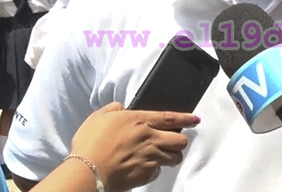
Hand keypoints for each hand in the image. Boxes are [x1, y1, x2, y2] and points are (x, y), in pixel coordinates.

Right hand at [70, 102, 199, 191]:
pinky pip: (158, 172)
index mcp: (140, 121)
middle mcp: (150, 139)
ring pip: (174, 158)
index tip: (196, 119)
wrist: (86, 172)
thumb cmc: (90, 143)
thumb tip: (121, 107)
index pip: (171, 118)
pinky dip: (155, 170)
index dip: (186, 118)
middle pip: (180, 140)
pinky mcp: (146, 175)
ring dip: (171, 156)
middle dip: (180, 141)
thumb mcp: (99, 117)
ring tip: (164, 156)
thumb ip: (113, 108)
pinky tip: (146, 168)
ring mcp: (150, 158)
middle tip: (173, 142)